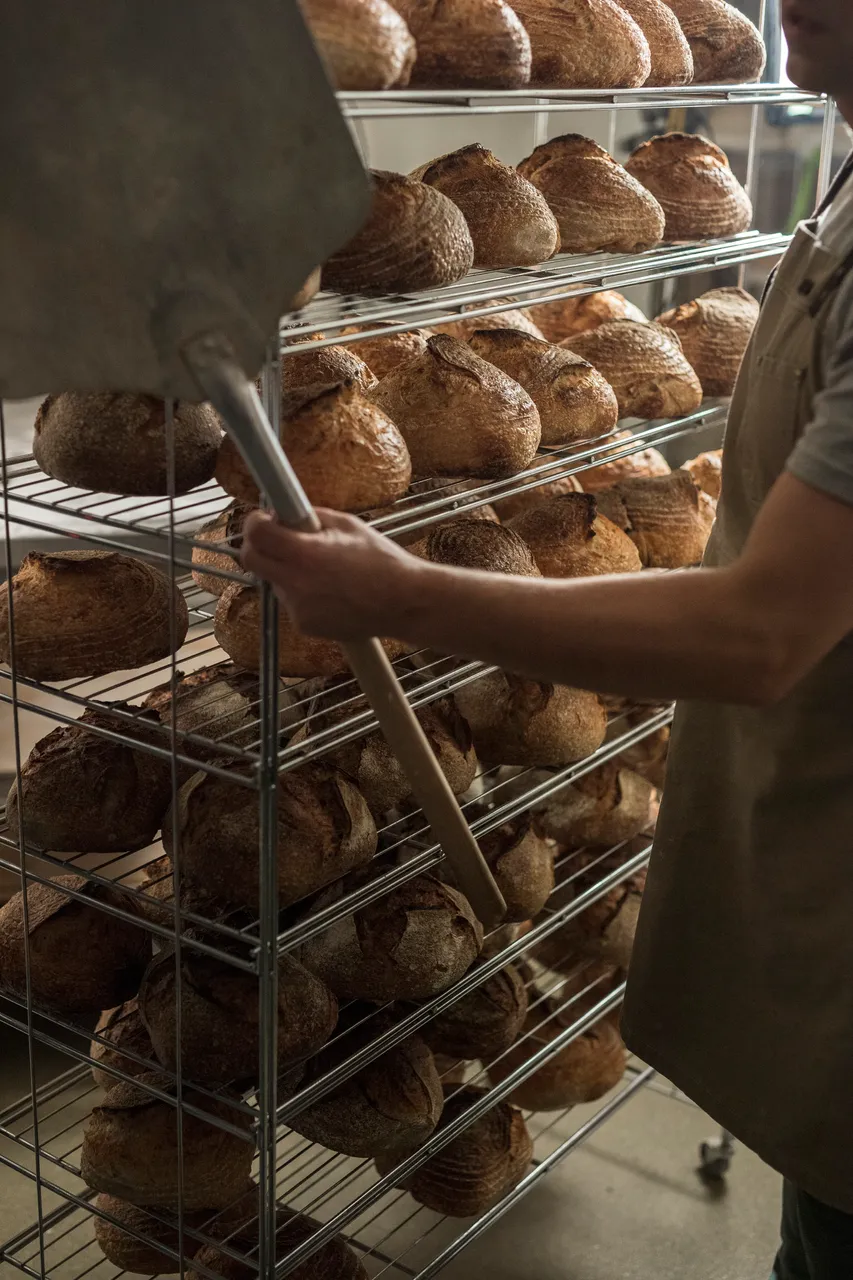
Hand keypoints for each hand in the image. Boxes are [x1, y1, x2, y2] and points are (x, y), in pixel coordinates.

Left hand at [240, 508, 421, 640]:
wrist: (403, 603)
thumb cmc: (382, 561)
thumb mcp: (348, 525)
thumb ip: (311, 518)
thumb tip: (286, 514)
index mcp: (306, 553)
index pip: (256, 534)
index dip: (254, 522)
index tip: (263, 519)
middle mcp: (296, 583)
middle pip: (251, 561)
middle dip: (259, 546)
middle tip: (277, 540)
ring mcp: (298, 608)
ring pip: (273, 582)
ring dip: (285, 571)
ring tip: (322, 570)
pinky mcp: (304, 626)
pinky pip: (291, 602)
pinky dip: (302, 593)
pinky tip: (330, 591)